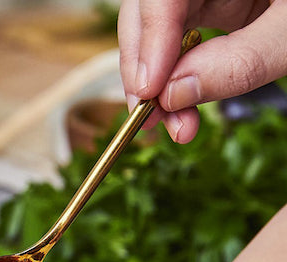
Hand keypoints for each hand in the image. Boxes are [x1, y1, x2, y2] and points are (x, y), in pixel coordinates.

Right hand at [118, 0, 286, 141]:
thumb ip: (240, 61)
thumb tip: (174, 96)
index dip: (147, 42)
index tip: (149, 93)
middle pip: (149, 14)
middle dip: (144, 70)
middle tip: (152, 119)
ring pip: (158, 35)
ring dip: (158, 86)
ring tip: (176, 128)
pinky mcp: (220, 11)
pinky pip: (181, 46)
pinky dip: (177, 83)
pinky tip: (182, 110)